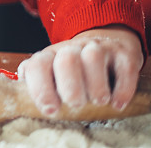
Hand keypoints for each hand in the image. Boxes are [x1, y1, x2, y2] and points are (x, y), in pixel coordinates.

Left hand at [17, 25, 143, 115]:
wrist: (108, 41)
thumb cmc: (76, 68)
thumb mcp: (54, 74)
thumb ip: (40, 85)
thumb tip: (27, 103)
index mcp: (50, 56)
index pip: (37, 66)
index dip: (40, 89)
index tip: (50, 109)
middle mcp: (72, 49)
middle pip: (66, 61)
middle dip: (70, 87)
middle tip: (76, 104)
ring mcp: (98, 48)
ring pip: (93, 58)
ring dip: (96, 86)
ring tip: (98, 101)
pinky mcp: (123, 54)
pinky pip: (124, 68)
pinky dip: (122, 89)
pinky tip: (117, 103)